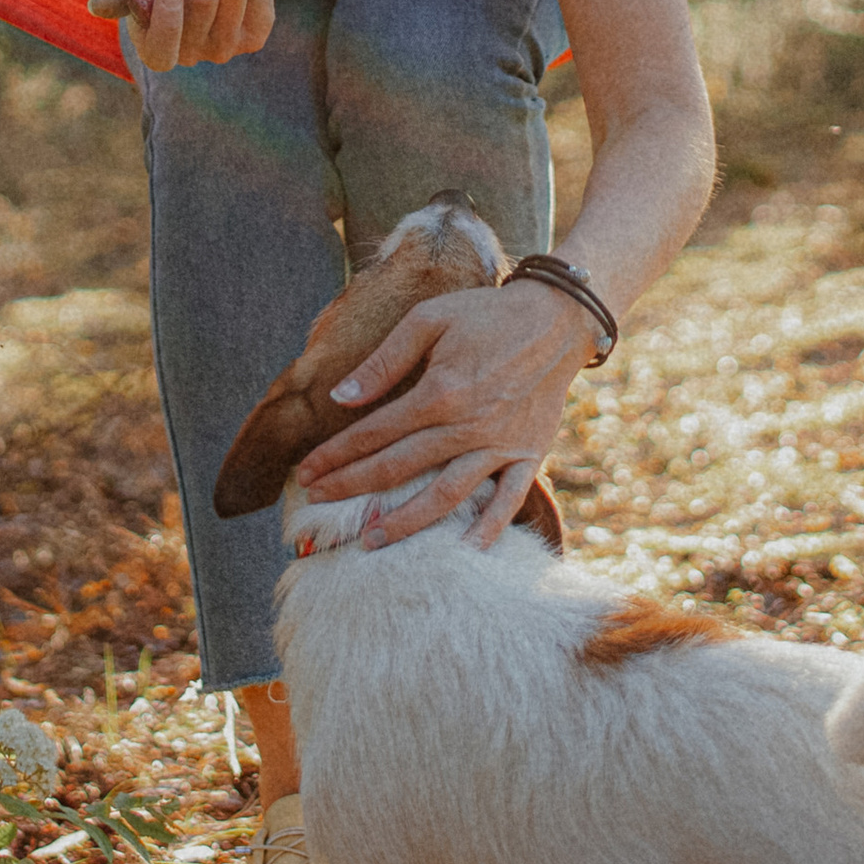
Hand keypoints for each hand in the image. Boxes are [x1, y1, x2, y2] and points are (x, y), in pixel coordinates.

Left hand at [293, 279, 598, 548]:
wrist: (557, 319)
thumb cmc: (487, 314)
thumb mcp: (429, 319)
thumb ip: (384, 362)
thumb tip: (341, 397)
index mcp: (440, 393)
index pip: (374, 433)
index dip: (336, 454)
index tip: (306, 472)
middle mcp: (467, 426)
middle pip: (398, 468)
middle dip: (352, 487)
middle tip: (317, 503)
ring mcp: (499, 445)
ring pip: (446, 495)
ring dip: (405, 522)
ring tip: (370, 541)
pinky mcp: (528, 454)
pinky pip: (508, 499)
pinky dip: (489, 528)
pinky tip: (464, 550)